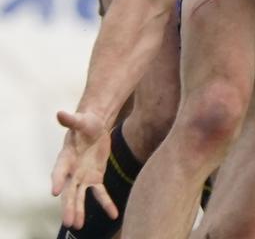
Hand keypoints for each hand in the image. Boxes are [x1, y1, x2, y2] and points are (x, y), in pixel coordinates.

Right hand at [51, 110, 116, 229]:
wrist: (95, 127)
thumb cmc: (86, 123)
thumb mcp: (82, 121)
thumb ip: (72, 120)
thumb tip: (60, 113)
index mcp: (66, 157)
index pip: (59, 170)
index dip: (58, 180)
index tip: (55, 192)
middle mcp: (72, 170)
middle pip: (69, 190)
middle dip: (68, 206)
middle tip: (68, 222)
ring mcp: (83, 176)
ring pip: (80, 196)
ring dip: (79, 210)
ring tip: (77, 226)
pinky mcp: (95, 178)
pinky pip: (100, 193)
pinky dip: (106, 204)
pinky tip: (114, 215)